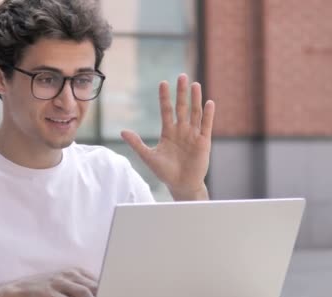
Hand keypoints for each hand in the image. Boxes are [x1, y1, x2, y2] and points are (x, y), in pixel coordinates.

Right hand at [0, 268, 97, 296]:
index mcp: (75, 271)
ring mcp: (59, 282)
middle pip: (92, 285)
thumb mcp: (66, 285)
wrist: (19, 290)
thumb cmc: (46, 289)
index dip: (108, 290)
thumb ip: (82, 289)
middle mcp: (68, 274)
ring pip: (82, 292)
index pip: (97, 280)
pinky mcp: (49, 293)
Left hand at [121, 74, 214, 200]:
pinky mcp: (203, 142)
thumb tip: (122, 131)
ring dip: (195, 99)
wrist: (181, 185)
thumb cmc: (165, 172)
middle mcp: (181, 130)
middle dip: (181, 92)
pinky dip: (208, 115)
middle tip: (182, 76)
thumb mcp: (148, 157)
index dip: (165, 97)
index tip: (163, 82)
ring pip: (194, 113)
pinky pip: (206, 125)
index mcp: (168, 132)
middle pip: (182, 107)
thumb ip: (137, 143)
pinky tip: (209, 103)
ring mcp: (193, 135)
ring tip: (195, 84)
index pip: (167, 110)